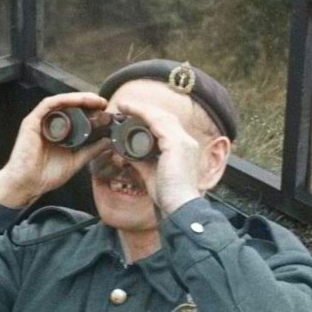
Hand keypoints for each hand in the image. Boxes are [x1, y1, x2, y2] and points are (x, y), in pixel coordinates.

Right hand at [0, 92, 108, 208]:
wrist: (28, 184)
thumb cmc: (46, 175)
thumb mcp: (76, 161)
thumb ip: (91, 150)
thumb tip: (107, 141)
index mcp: (59, 133)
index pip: (76, 116)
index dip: (91, 111)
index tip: (106, 112)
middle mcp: (50, 124)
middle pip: (70, 106)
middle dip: (88, 102)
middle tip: (103, 103)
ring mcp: (40, 122)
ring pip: (61, 102)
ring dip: (78, 98)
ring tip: (94, 100)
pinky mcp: (32, 121)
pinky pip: (48, 104)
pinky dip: (64, 100)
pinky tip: (77, 100)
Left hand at [110, 95, 223, 213]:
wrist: (179, 206)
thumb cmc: (168, 196)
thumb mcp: (151, 173)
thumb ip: (140, 161)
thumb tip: (126, 153)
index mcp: (183, 149)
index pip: (166, 127)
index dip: (149, 119)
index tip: (131, 116)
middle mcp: (186, 141)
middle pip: (164, 117)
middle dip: (144, 110)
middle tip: (125, 106)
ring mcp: (183, 141)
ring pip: (161, 116)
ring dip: (141, 109)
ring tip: (124, 105)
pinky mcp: (176, 143)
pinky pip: (157, 122)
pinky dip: (143, 114)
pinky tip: (131, 112)